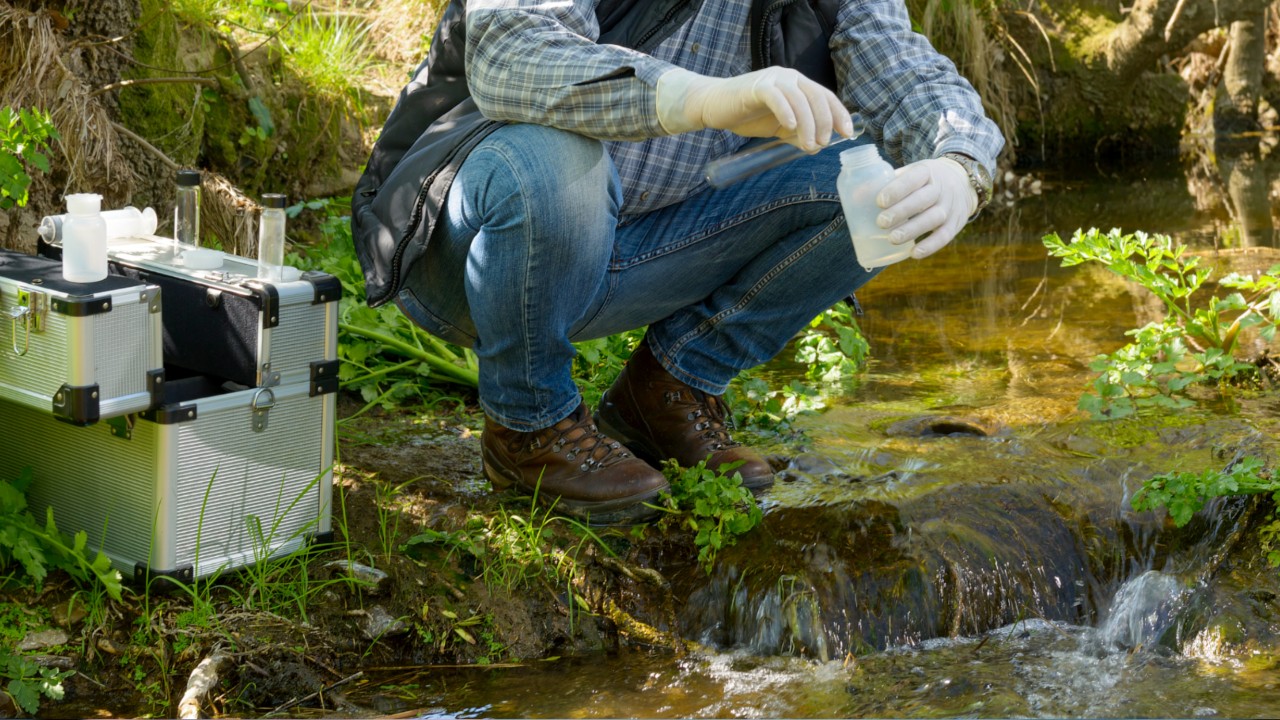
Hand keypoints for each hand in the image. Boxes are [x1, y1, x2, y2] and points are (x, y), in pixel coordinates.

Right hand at [656, 67, 852, 151]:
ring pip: (800, 99)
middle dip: (825, 121)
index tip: (847, 134)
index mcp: (799, 86)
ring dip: (808, 123)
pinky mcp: (757, 86)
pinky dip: (786, 111)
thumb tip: (818, 147)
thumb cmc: (748, 116)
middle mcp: (790, 78)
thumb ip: (798, 135)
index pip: (825, 97)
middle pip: (816, 97)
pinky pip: (777, 97)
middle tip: (823, 143)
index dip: (839, 114)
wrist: (715, 106)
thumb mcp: (780, 128)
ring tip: (809, 144)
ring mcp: (774, 80)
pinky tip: (790, 126)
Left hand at [874, 157, 976, 258]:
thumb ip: (887, 183)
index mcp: (927, 172)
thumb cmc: (924, 181)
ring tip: (892, 239)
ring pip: (933, 218)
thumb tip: (855, 196)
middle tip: (880, 223)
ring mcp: (950, 206)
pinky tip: (914, 254)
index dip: (897, 190)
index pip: (913, 179)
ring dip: (912, 230)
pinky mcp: (955, 224)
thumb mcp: (911, 174)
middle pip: (922, 200)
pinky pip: (944, 236)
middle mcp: (941, 188)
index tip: (879, 201)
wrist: (962, 182)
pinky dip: (930, 246)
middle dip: (901, 212)